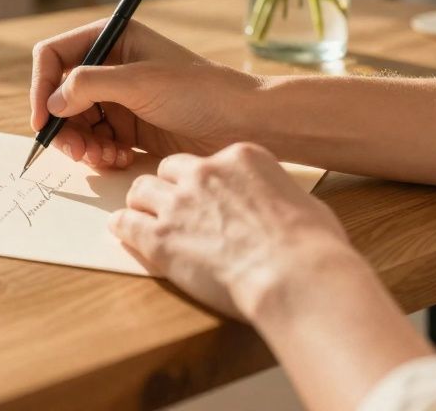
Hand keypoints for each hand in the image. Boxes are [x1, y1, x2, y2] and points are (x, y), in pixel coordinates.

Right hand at [30, 20, 262, 167]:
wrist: (243, 123)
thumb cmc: (199, 91)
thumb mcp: (139, 82)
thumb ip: (89, 86)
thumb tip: (52, 104)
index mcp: (112, 38)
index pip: (54, 56)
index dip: (42, 87)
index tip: (42, 120)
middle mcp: (111, 65)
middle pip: (60, 95)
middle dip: (63, 125)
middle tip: (76, 151)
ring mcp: (119, 97)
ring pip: (75, 122)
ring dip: (81, 144)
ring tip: (103, 157)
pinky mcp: (129, 126)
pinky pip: (96, 140)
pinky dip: (99, 153)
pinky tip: (120, 159)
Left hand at [110, 143, 354, 319]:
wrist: (296, 276)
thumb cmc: (312, 247)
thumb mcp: (302, 203)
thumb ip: (276, 195)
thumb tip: (278, 206)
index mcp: (241, 158)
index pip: (208, 160)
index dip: (204, 180)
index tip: (204, 195)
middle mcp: (205, 172)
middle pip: (169, 169)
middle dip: (168, 186)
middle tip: (171, 206)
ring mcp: (179, 203)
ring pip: (141, 189)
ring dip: (142, 204)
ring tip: (143, 217)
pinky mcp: (160, 237)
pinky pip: (125, 222)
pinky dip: (123, 226)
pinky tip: (124, 231)